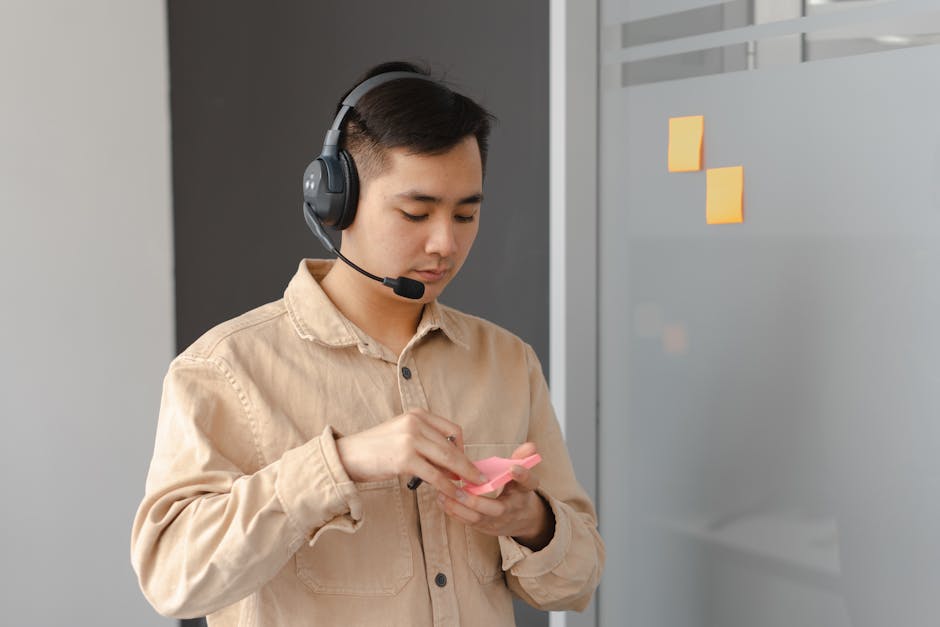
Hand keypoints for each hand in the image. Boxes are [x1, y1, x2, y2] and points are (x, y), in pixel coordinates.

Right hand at [335, 408, 486, 500]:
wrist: (348, 456)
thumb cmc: (375, 450)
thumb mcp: (402, 436)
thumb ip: (426, 443)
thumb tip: (451, 464)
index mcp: (417, 415)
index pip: (452, 429)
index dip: (463, 448)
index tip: (466, 463)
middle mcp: (416, 423)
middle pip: (452, 446)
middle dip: (468, 465)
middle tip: (480, 479)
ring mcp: (410, 439)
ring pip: (447, 460)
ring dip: (462, 477)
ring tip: (471, 489)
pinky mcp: (405, 458)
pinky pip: (434, 475)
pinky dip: (447, 487)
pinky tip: (452, 495)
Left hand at [436, 442, 555, 550]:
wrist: (522, 521)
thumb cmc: (519, 493)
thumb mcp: (524, 477)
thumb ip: (524, 460)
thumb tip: (529, 445)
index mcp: (523, 494)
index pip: (527, 484)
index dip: (522, 476)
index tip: (513, 467)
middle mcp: (511, 511)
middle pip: (496, 510)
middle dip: (477, 501)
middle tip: (460, 490)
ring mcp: (496, 522)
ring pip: (477, 519)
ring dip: (459, 507)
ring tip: (443, 493)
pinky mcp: (482, 527)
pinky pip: (467, 522)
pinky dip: (453, 511)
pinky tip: (441, 499)